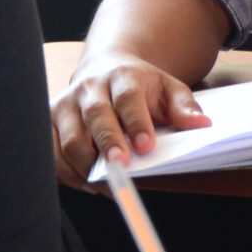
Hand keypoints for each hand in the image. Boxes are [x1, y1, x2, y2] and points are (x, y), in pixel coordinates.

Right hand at [52, 48, 210, 182]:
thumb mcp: (169, 89)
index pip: (127, 98)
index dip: (136, 122)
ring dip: (85, 163)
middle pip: (96, 116)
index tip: (146, 146)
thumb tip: (202, 124)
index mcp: (122, 76)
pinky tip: (85, 181)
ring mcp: (67, 103)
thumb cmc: (140, 87)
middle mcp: (90, 87)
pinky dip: (65, 170)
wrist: (104, 69)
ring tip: (104, 181)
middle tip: (119, 168)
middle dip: (107, 143)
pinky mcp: (50, 119)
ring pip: (69, 136)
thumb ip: (184, 107)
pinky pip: (51, 149)